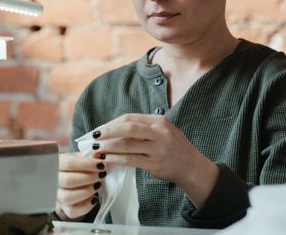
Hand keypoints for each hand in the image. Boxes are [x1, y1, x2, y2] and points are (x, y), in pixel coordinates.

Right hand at [55, 152, 106, 220]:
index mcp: (57, 163)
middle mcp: (53, 180)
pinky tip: (93, 198)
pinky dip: (86, 205)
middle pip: (69, 180)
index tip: (101, 164)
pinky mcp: (63, 207)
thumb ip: (88, 156)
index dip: (87, 164)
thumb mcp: (80, 158)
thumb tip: (98, 153)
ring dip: (87, 191)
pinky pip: (73, 211)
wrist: (70, 182)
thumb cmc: (76, 168)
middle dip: (90, 178)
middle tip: (101, 174)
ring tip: (97, 185)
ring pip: (68, 197)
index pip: (69, 163)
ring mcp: (57, 195)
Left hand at [92, 113, 218, 206]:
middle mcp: (159, 133)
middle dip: (107, 131)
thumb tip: (113, 129)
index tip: (100, 129)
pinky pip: (130, 160)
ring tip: (96, 149)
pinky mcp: (154, 164)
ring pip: (126, 145)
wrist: (191, 166)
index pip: (130, 118)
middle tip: (94, 136)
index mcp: (159, 121)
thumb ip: (142, 128)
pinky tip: (107, 159)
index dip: (112, 123)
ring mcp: (157, 149)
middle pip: (127, 128)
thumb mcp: (162, 130)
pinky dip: (116, 159)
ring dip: (108, 147)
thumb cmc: (173, 146)